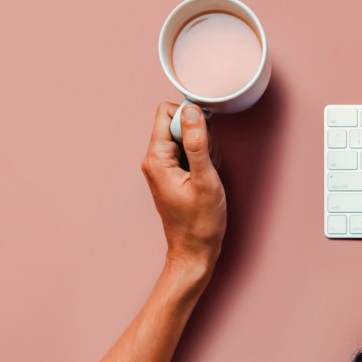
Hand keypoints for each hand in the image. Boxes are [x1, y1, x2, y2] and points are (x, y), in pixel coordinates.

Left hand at [140, 102, 226, 274]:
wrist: (194, 251)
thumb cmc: (200, 222)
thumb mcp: (205, 180)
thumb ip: (197, 143)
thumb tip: (192, 110)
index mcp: (156, 158)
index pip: (167, 113)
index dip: (190, 117)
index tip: (204, 137)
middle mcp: (154, 160)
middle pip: (176, 124)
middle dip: (199, 135)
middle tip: (208, 162)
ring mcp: (162, 167)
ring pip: (184, 138)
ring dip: (202, 150)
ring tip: (207, 174)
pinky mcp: (171, 174)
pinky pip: (187, 153)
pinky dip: (201, 161)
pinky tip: (205, 179)